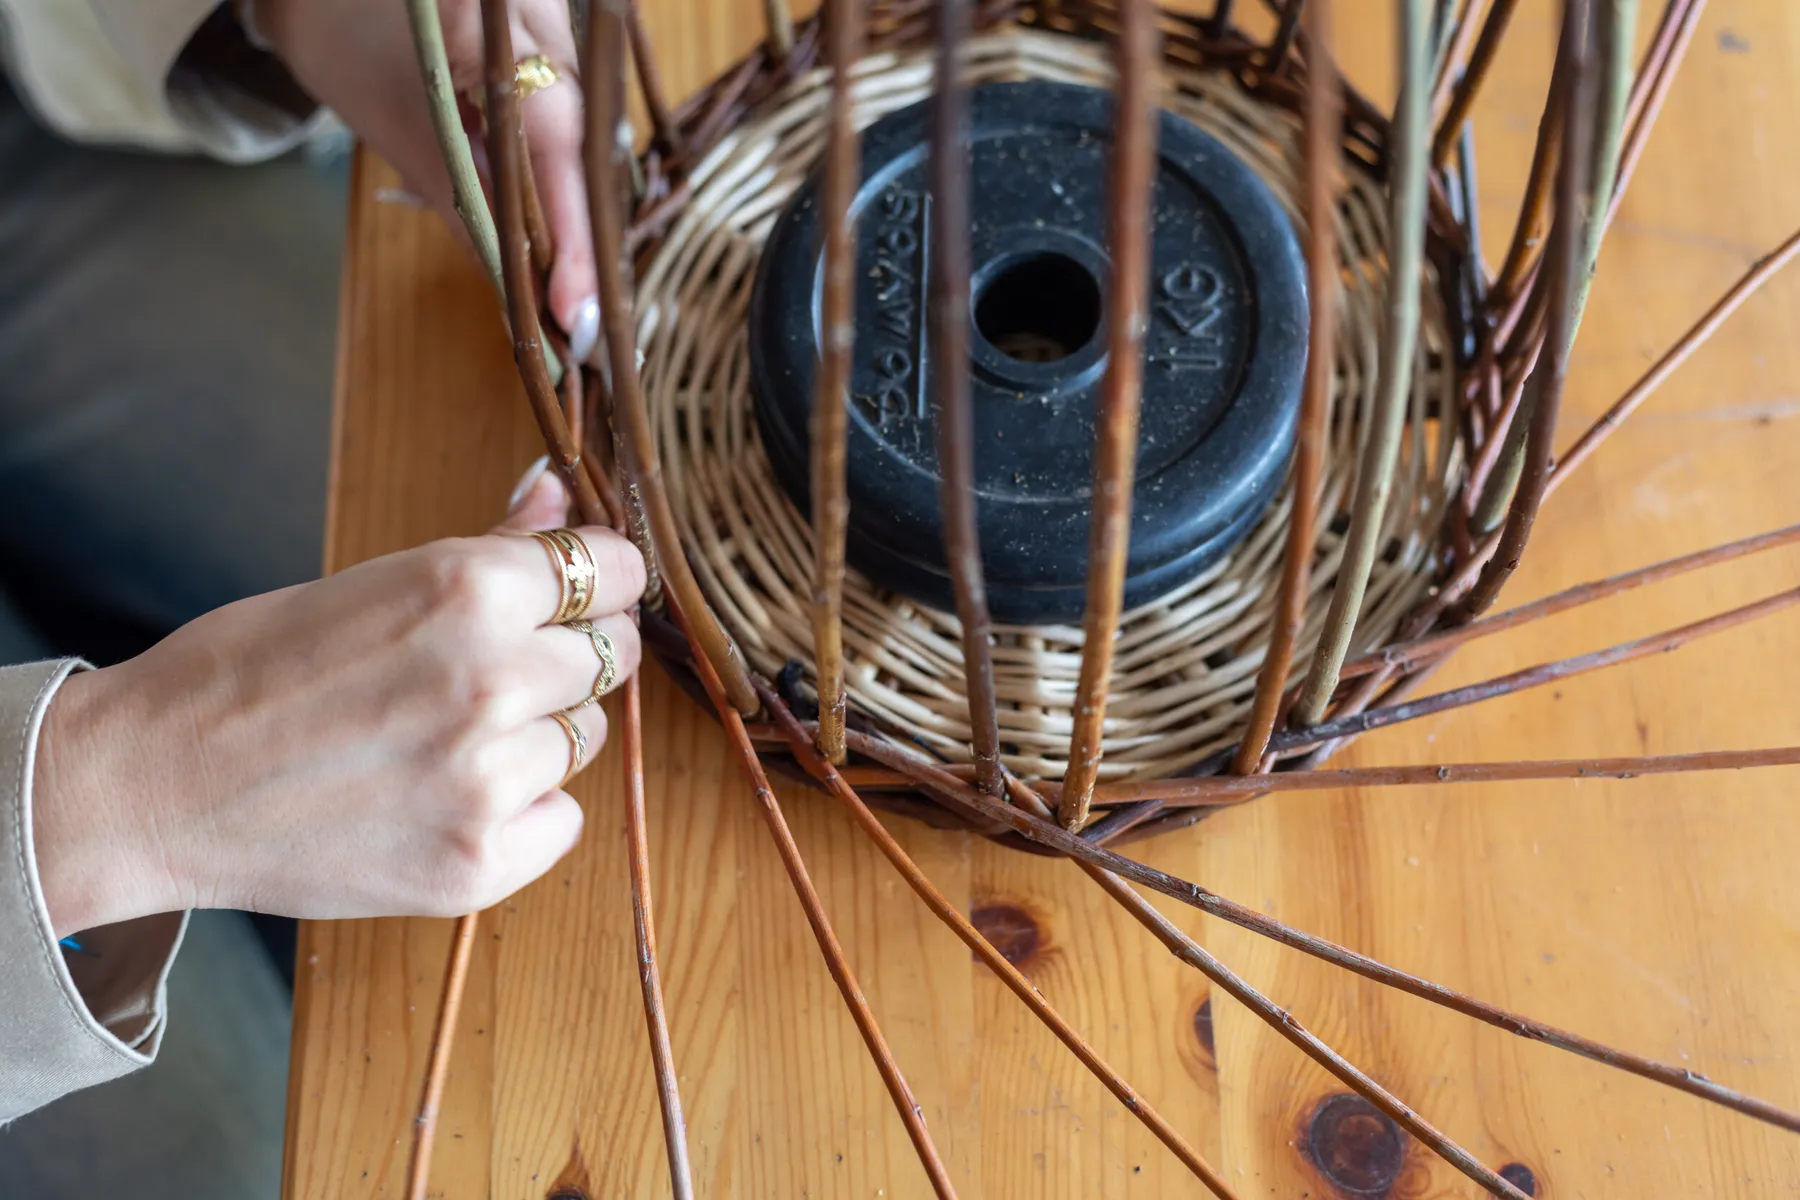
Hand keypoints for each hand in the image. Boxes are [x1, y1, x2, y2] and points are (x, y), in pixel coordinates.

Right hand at [31, 462, 643, 936]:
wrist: (149, 786)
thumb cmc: (249, 669)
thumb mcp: (368, 582)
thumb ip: (489, 546)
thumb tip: (559, 492)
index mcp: (469, 589)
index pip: (614, 570)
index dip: (599, 580)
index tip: (578, 594)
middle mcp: (493, 680)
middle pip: (608, 655)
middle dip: (567, 655)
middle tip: (492, 671)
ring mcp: (488, 780)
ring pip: (582, 738)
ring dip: (538, 734)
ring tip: (443, 737)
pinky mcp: (478, 864)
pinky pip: (561, 820)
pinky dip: (521, 811)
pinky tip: (447, 797)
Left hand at [257, 0, 599, 355]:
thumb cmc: (346, 40)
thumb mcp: (403, 131)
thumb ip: (468, 207)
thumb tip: (517, 298)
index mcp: (508, 24)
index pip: (560, 146)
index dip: (573, 237)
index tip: (573, 313)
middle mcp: (553, 21)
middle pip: (588, 148)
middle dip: (585, 238)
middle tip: (578, 323)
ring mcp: (560, 29)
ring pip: (588, 141)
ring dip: (579, 217)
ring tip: (571, 296)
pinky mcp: (557, 44)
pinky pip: (575, 122)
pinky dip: (564, 182)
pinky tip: (559, 239)